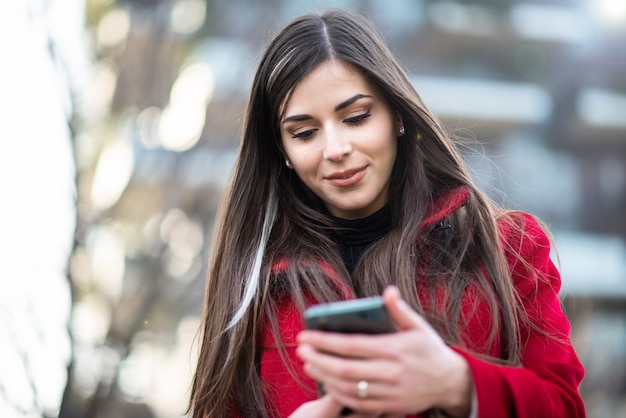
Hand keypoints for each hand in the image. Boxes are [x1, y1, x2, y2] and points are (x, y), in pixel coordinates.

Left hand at [296, 286, 472, 416]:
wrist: (450, 382)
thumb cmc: (430, 349)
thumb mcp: (419, 326)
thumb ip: (399, 310)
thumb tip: (388, 291)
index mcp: (394, 349)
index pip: (351, 345)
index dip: (324, 340)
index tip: (305, 334)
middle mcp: (391, 372)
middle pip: (345, 368)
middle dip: (318, 359)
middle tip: (301, 350)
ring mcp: (390, 392)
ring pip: (349, 388)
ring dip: (324, 377)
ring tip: (309, 365)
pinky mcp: (390, 406)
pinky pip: (359, 403)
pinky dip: (340, 394)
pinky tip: (327, 384)